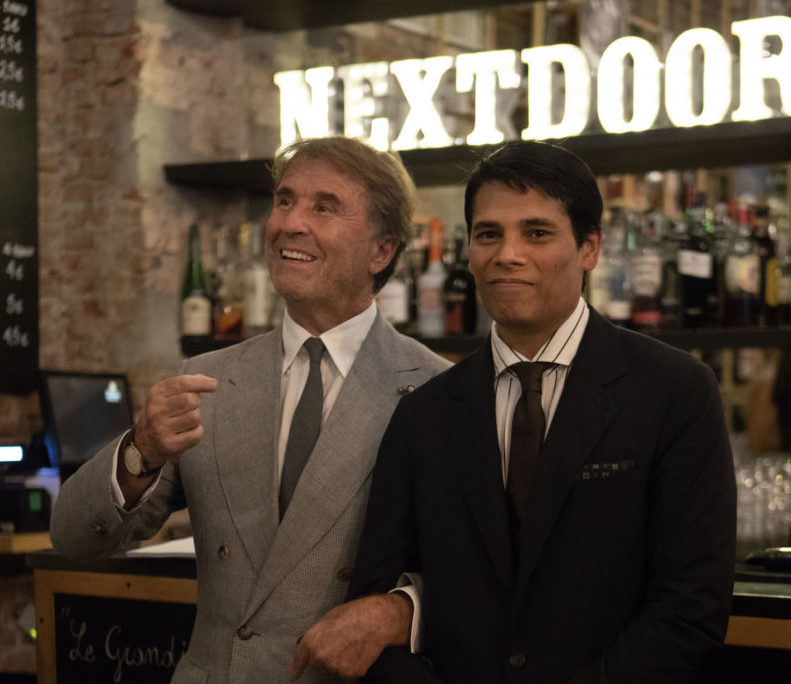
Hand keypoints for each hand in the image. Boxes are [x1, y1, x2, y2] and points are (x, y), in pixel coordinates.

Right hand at [135, 373, 217, 468]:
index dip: (201, 382)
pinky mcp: (170, 445)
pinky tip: (186, 432)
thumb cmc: (165, 411)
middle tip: (191, 406)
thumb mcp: (168, 393)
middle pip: (190, 400)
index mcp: (156, 394)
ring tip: (186, 420)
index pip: (182, 383)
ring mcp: (161, 429)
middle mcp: (156, 411)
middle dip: (197, 401)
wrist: (147, 440)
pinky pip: (196, 434)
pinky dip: (197, 432)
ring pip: (195, 417)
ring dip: (196, 418)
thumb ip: (186, 384)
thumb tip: (210, 382)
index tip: (213, 384)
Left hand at [288, 594, 411, 680]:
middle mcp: (322, 657)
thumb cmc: (354, 613)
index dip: (295, 668)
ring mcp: (337, 667)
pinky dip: (352, 663)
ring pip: (334, 667)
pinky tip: (359, 649)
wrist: (378, 620)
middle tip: (339, 640)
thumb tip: (313, 642)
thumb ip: (318, 633)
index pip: (299, 659)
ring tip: (351, 642)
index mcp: (313, 641)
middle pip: (318, 662)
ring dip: (339, 659)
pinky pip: (348, 670)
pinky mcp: (352, 673)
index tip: (292, 675)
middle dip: (325, 654)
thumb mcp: (330, 617)